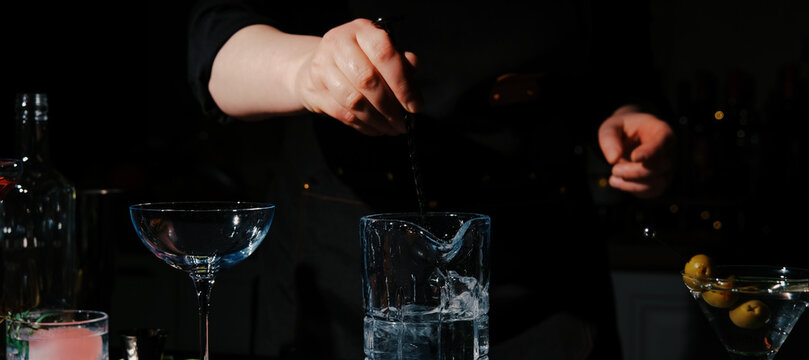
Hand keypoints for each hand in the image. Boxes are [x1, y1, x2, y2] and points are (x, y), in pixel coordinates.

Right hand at [295, 18, 420, 135]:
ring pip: (354, 100)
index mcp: (361, 30)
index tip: (414, 105)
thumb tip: (413, 69)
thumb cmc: (358, 60)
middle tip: (402, 123)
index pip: (384, 53)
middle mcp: (339, 43)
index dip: (402, 83)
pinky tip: (375, 128)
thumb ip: (400, 62)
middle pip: (368, 79)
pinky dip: (363, 125)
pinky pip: (342, 114)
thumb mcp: (381, 54)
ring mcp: (323, 66)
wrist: (318, 66)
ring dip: (377, 120)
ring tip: (391, 128)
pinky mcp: (314, 90)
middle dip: (390, 107)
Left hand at [598, 105, 674, 197]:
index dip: (649, 152)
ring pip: (657, 183)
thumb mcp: (611, 127)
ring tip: (613, 177)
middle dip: (633, 172)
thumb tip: (613, 159)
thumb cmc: (623, 130)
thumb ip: (609, 138)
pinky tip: (618, 182)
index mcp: (661, 131)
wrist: (629, 139)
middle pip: (658, 167)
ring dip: (632, 184)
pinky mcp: (661, 182)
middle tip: (614, 170)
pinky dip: (633, 189)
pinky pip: (651, 191)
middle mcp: (669, 151)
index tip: (634, 157)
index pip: (661, 143)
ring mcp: (667, 168)